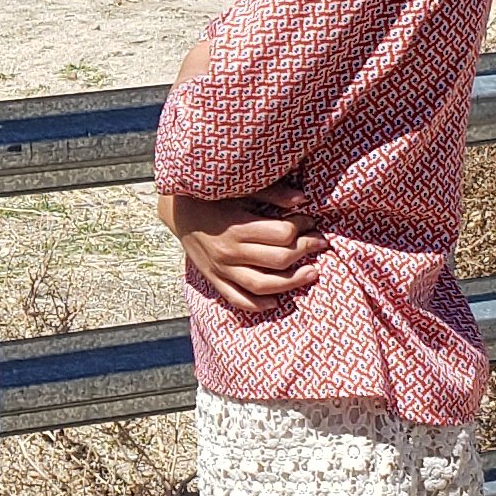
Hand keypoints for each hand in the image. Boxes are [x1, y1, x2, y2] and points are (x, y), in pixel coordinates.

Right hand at [167, 185, 321, 314]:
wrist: (176, 211)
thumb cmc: (211, 196)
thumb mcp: (239, 190)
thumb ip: (271, 194)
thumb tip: (303, 200)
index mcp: (237, 226)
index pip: (283, 234)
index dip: (303, 227)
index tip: (310, 220)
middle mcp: (229, 251)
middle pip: (279, 259)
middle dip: (305, 251)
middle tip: (319, 243)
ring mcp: (221, 269)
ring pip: (263, 284)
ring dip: (293, 282)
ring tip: (312, 274)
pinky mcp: (214, 279)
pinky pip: (237, 299)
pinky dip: (257, 305)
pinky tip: (276, 302)